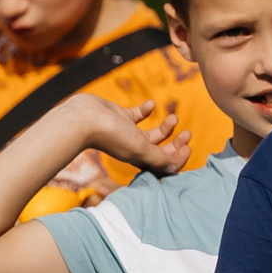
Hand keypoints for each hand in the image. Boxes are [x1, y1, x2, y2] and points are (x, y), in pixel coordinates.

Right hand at [63, 95, 191, 177]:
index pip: (162, 165)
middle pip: (160, 150)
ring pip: (151, 133)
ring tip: (174, 118)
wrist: (83, 119)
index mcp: (139, 158)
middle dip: (176, 144)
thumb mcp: (140, 149)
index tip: (188, 147)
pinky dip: (147, 110)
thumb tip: (175, 168)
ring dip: (166, 127)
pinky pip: (137, 115)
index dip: (178, 159)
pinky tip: (152, 104)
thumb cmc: (112, 135)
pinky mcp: (119, 117)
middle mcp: (133, 147)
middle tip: (187, 134)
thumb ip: (159, 159)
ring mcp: (126, 132)